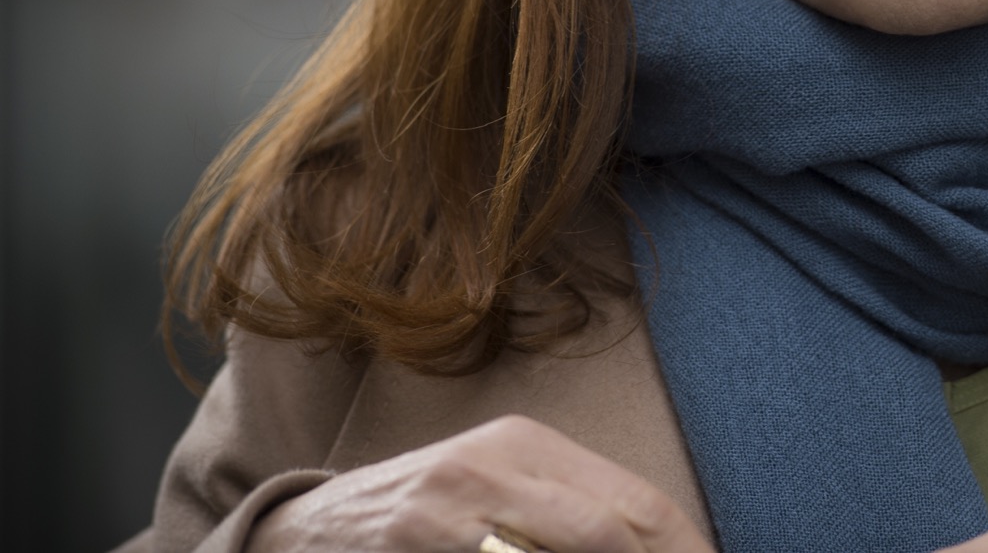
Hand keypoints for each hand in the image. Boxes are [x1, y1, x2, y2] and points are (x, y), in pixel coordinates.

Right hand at [246, 414, 714, 552]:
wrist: (298, 537)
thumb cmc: (421, 518)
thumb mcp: (495, 492)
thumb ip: (570, 515)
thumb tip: (670, 546)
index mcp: (525, 446)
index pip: (639, 507)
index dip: (689, 552)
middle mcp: (489, 469)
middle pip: (611, 536)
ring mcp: (445, 517)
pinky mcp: (414, 550)